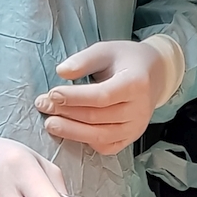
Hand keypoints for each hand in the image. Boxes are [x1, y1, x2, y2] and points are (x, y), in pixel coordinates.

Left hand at [37, 40, 163, 155]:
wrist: (154, 76)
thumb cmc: (126, 60)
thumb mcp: (106, 50)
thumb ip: (84, 60)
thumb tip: (61, 72)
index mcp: (136, 84)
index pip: (102, 96)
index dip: (74, 98)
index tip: (52, 93)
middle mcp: (139, 109)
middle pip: (96, 117)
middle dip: (65, 113)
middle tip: (42, 105)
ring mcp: (136, 127)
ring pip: (99, 136)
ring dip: (71, 131)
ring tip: (50, 123)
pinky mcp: (130, 138)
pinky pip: (105, 147)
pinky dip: (85, 142)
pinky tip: (70, 132)